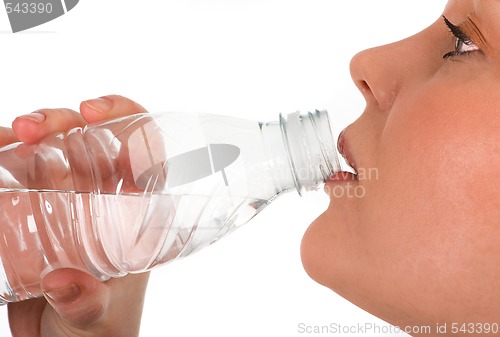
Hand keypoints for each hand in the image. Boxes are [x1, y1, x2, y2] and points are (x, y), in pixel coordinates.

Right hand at [7, 95, 149, 336]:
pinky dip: (4, 154)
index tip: (95, 113)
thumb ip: (87, 303)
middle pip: (92, 140)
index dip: (128, 120)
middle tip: (31, 128)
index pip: (146, 153)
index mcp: (136, 215)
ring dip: (31, 130)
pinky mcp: (33, 208)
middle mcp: (104, 199)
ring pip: (53, 148)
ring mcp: (67, 200)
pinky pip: (19, 170)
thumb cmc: (98, 330)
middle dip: (63, 121)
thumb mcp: (97, 320)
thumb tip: (65, 283)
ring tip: (7, 136)